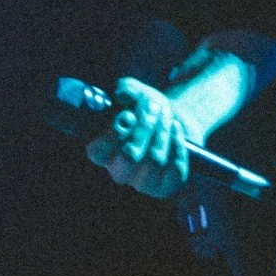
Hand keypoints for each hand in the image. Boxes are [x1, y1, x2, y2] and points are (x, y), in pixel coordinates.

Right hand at [86, 76, 190, 197]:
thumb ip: (125, 90)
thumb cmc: (146, 107)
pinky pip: (175, 170)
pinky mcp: (165, 186)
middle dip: (145, 127)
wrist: (173, 119)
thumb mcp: (134, 91)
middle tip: (153, 106)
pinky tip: (176, 129)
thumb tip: (123, 94)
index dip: (112, 134)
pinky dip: (178, 144)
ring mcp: (142, 181)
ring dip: (162, 131)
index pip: (98, 152)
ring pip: (154, 161)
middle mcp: (119, 170)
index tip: (127, 114)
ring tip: (166, 113)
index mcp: (103, 151)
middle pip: (129, 156)